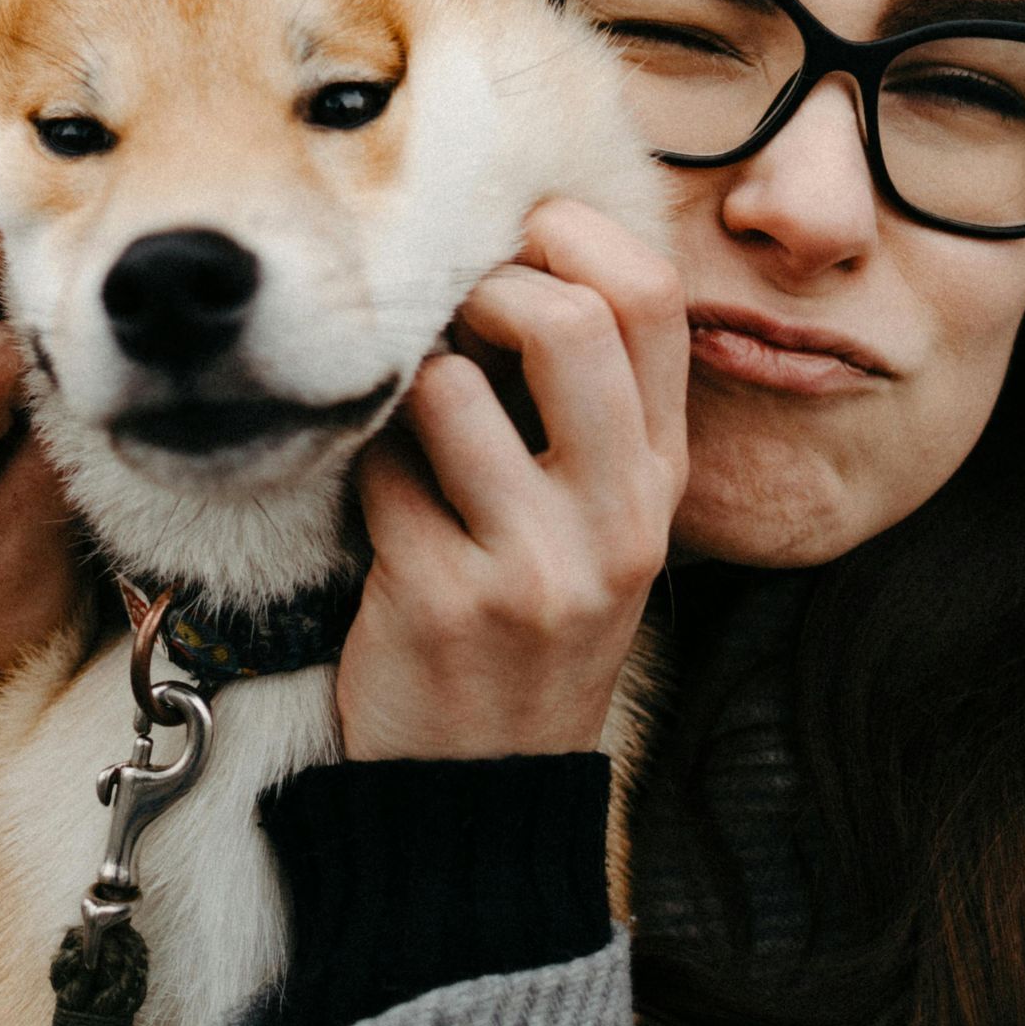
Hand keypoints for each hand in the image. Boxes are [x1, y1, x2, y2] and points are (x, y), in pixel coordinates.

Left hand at [337, 198, 687, 760]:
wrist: (484, 790)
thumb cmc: (528, 619)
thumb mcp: (596, 517)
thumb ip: (585, 401)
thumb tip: (518, 246)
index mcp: (659, 474)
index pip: (655, 297)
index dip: (573, 236)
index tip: (515, 244)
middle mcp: (617, 515)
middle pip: (567, 321)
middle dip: (484, 289)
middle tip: (450, 317)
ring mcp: (535, 564)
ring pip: (449, 388)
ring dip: (406, 386)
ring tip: (411, 428)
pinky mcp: (444, 600)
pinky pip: (378, 471)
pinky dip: (365, 470)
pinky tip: (381, 512)